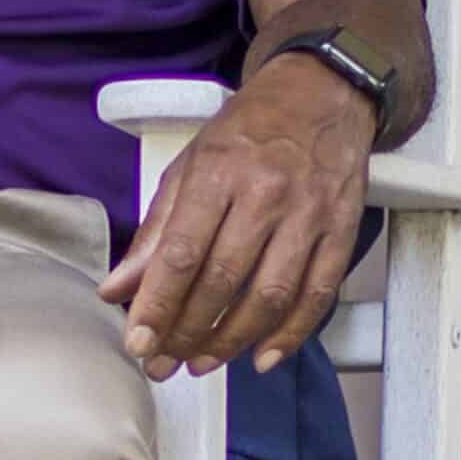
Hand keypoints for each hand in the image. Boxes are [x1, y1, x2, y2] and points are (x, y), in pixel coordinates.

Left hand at [97, 55, 378, 380]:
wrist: (321, 96)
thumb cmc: (246, 132)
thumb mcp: (188, 166)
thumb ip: (154, 231)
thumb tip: (118, 288)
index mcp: (217, 173)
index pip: (183, 252)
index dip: (158, 304)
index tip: (138, 341)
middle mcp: (265, 195)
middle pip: (223, 281)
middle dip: (187, 331)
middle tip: (163, 363)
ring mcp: (309, 215)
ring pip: (269, 296)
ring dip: (232, 340)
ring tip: (201, 364)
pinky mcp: (342, 231)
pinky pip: (317, 294)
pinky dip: (291, 334)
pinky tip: (261, 357)